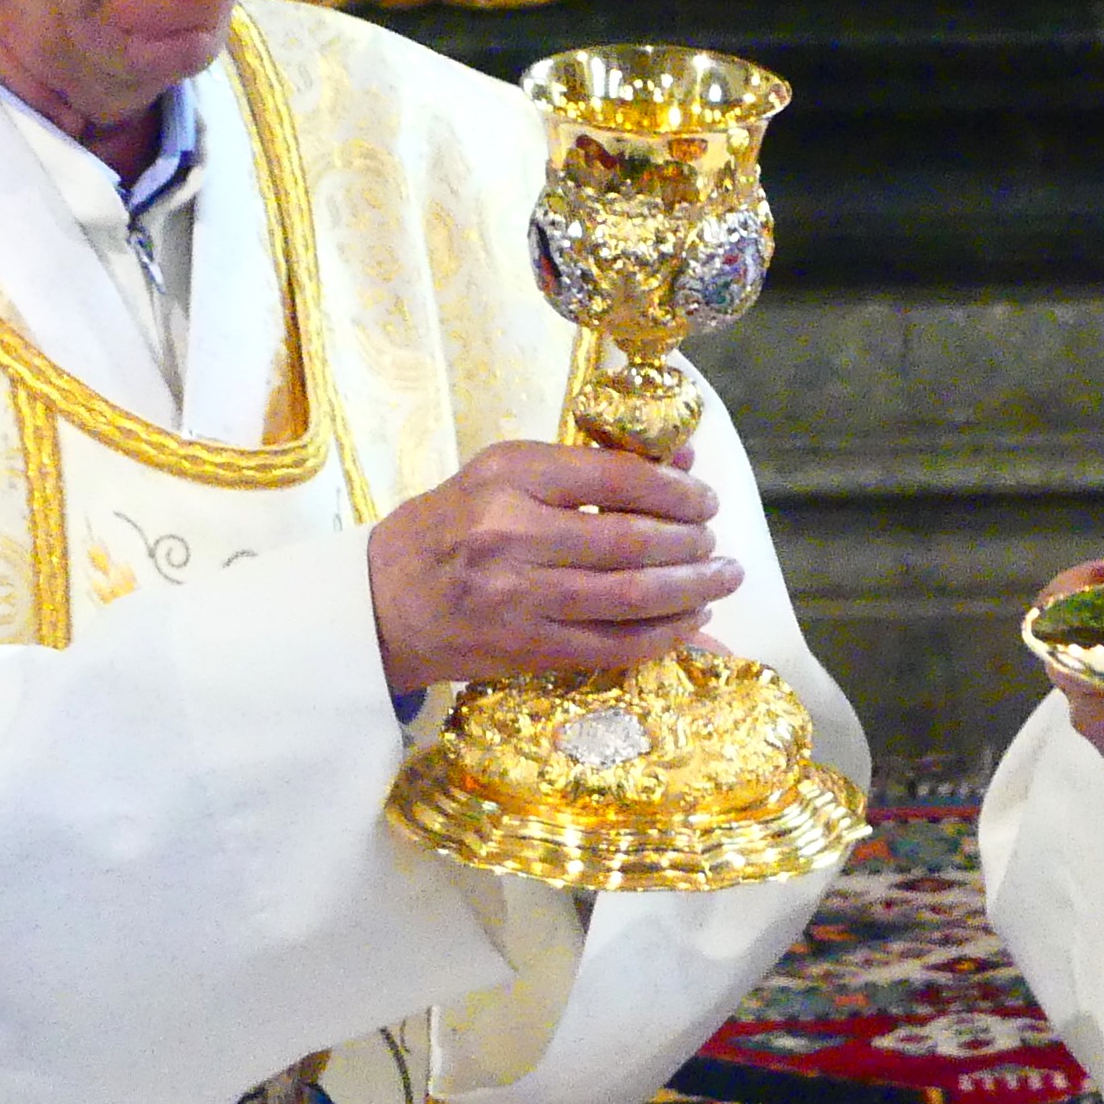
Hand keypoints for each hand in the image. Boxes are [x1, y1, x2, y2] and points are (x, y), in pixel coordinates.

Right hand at [367, 441, 740, 696]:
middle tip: (717, 544)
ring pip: (632, 596)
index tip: (704, 499)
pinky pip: (613, 645)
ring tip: (722, 580)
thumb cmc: (447, 528)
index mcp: (510, 476)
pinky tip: (689, 621)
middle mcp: (513, 533)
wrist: (380, 603)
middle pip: (633, 540)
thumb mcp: (504, 475)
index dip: (677, 490)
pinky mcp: (525, 647)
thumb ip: (590, 465)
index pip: (618, 476)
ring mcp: (520, 596)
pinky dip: (662, 635)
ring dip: (691, 590)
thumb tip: (681, 455)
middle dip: (693, 544)